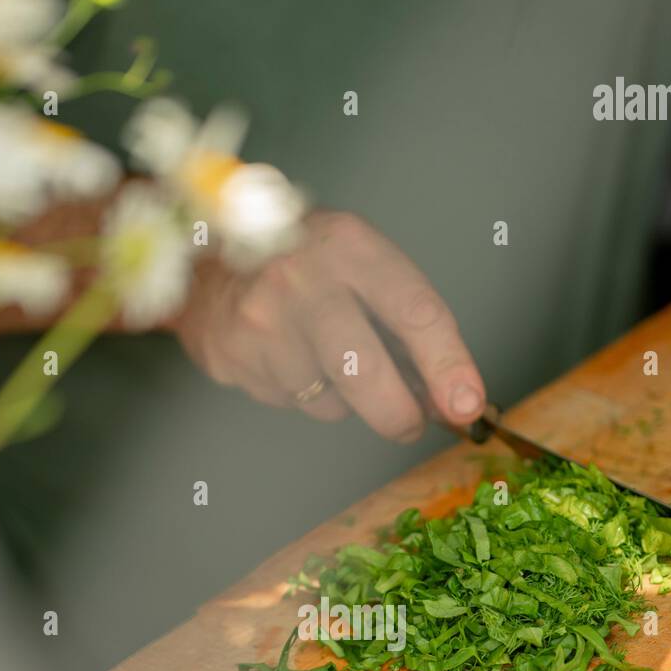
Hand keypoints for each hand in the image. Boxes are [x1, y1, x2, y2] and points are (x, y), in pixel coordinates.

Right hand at [173, 210, 485, 441]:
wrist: (204, 262)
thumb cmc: (304, 265)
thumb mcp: (358, 263)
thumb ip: (405, 320)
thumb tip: (451, 394)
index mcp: (349, 245)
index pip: (413, 311)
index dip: (447, 364)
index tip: (467, 405)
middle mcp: (302, 277)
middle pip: (365, 371)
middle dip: (397, 413)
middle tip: (409, 425)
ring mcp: (262, 319)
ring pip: (329, 399)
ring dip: (341, 398)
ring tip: (323, 358)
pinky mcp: (235, 354)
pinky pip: (292, 402)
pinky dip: (302, 393)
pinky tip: (287, 358)